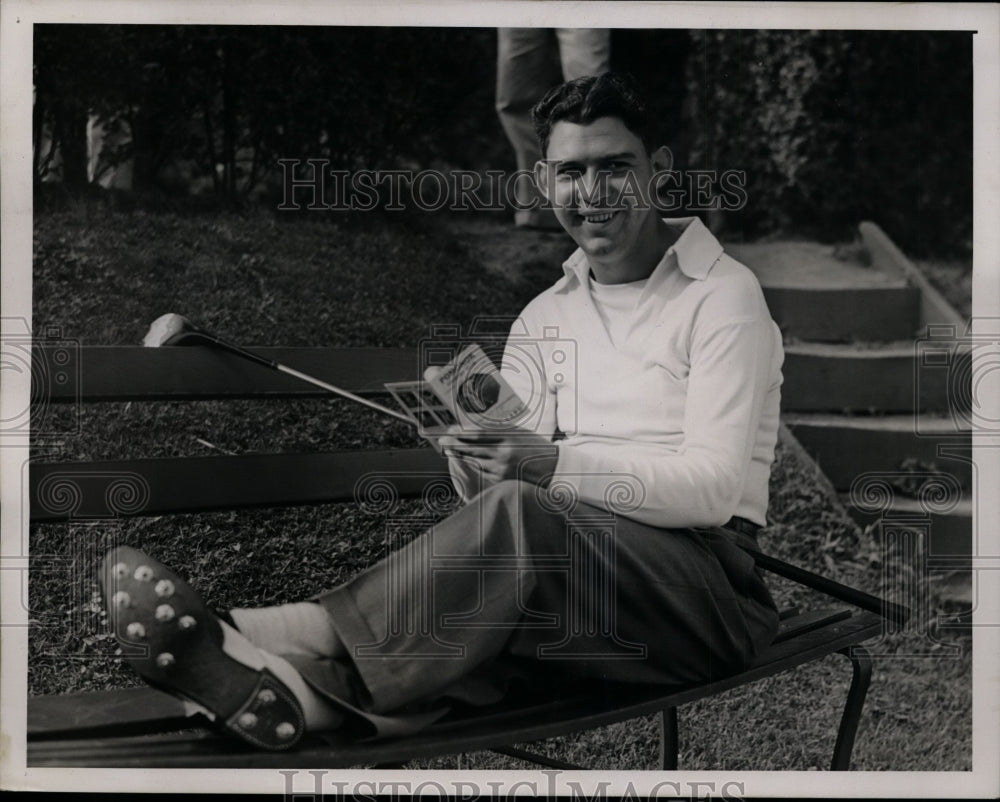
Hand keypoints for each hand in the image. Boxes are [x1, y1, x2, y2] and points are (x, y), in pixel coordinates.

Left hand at [437, 426, 557, 487]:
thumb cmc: (534, 446)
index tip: (451, 429)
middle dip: (455, 444)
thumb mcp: (519, 433)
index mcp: (509, 439)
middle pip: (472, 449)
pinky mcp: (502, 480)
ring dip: (460, 455)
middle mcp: (504, 455)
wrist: (552, 468)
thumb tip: (474, 428)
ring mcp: (502, 469)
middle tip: (442, 441)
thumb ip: (498, 431)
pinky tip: (465, 461)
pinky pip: (482, 472)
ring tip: (449, 450)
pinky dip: (472, 465)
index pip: (479, 435)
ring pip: (474, 461)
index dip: (462, 433)